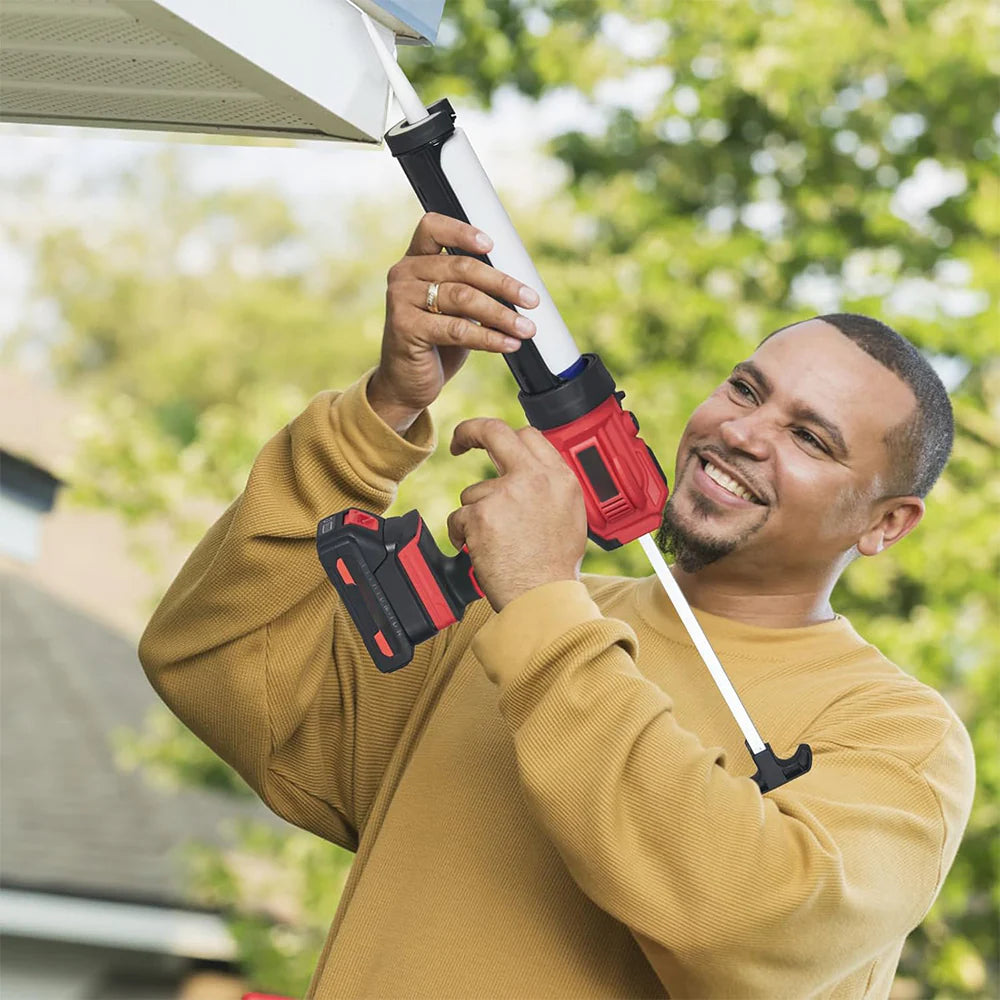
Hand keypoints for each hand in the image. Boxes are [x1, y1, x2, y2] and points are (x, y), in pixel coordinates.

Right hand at [370, 212, 540, 414]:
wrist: (408, 382)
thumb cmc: (436, 343)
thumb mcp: (457, 310)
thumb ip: (475, 291)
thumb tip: (520, 290)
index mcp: (416, 261)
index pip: (433, 228)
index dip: (463, 232)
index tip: (492, 246)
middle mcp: (404, 274)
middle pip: (461, 267)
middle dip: (502, 284)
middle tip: (531, 300)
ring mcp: (401, 299)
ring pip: (463, 298)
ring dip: (502, 314)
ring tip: (526, 328)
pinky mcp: (405, 326)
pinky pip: (457, 329)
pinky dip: (489, 337)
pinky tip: (508, 344)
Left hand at [446, 417, 587, 612]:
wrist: (543, 598)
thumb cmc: (555, 568)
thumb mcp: (569, 517)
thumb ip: (548, 490)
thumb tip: (526, 476)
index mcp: (560, 478)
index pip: (529, 436)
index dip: (506, 435)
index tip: (490, 441)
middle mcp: (535, 479)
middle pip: (495, 432)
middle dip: (470, 432)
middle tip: (458, 443)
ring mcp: (507, 494)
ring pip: (473, 493)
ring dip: (475, 516)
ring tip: (495, 544)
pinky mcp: (482, 514)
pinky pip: (459, 518)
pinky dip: (462, 535)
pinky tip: (481, 552)